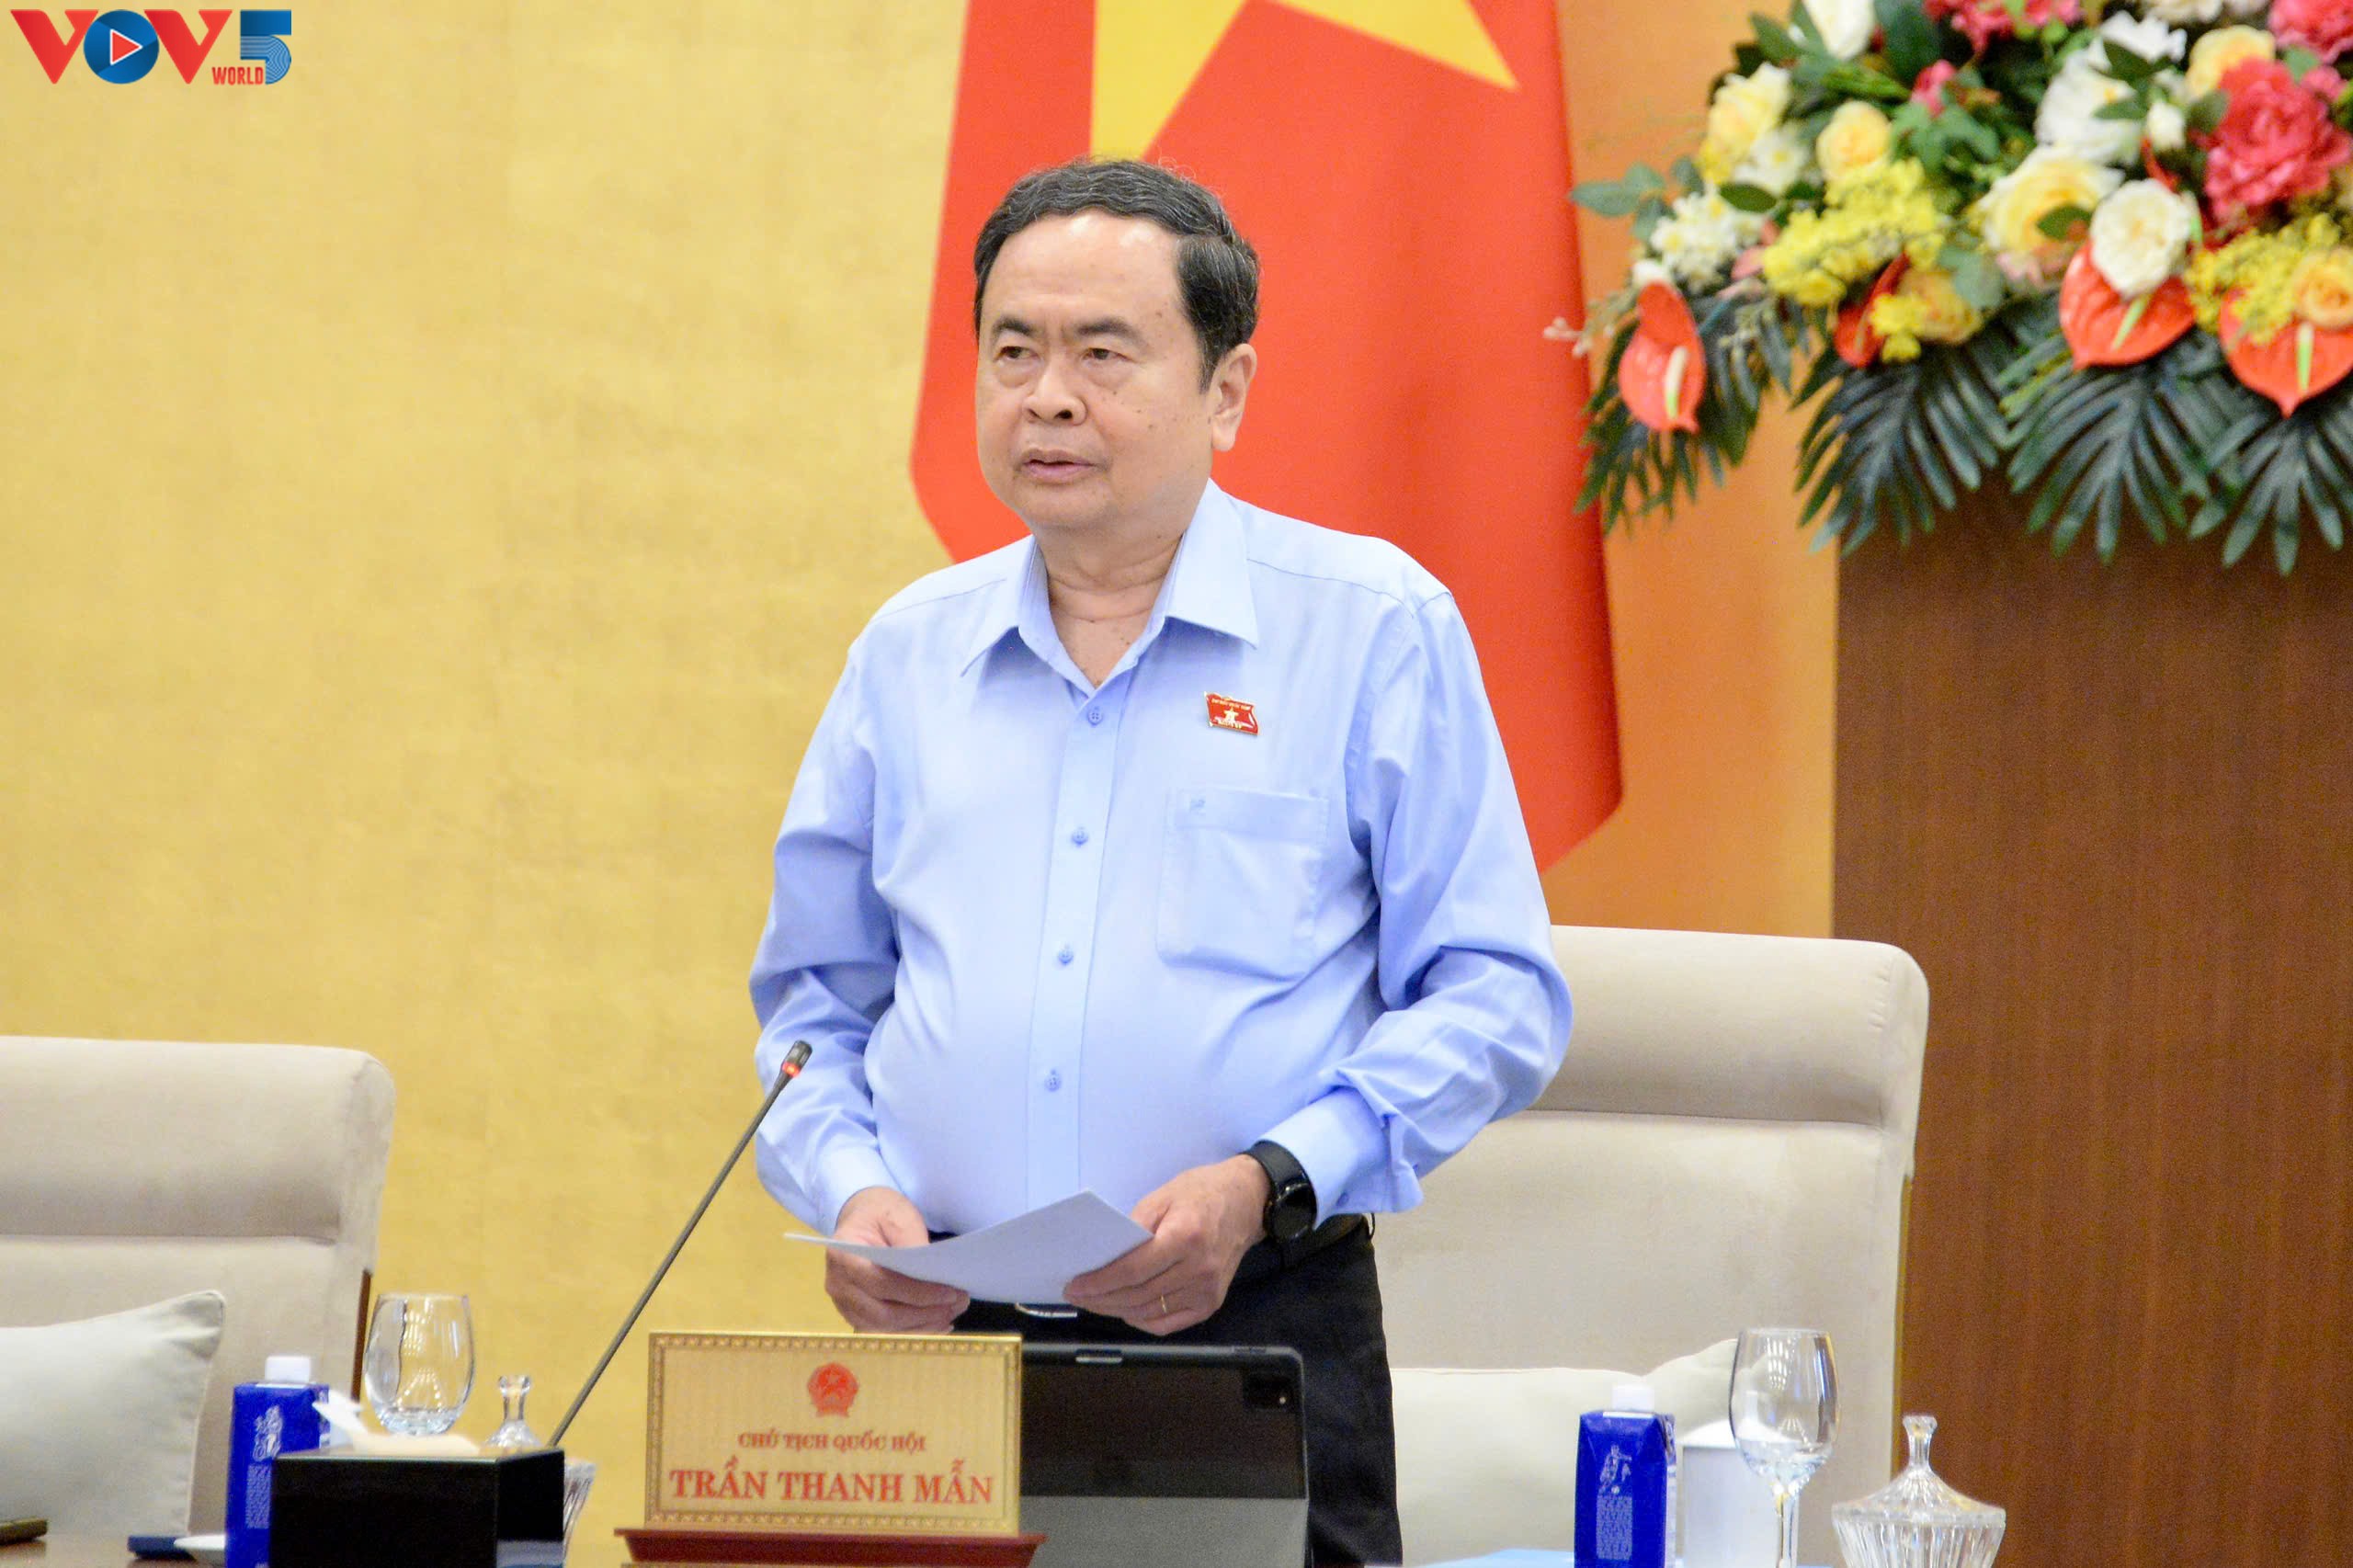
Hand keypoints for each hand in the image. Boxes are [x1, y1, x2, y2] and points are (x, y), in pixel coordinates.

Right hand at [825, 1186, 969, 1333]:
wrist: (863, 1218)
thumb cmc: (881, 1214)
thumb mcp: (899, 1216)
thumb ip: (912, 1245)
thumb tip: (933, 1277)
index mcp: (844, 1256)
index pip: (881, 1283)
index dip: (916, 1292)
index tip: (949, 1292)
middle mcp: (838, 1285)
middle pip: (882, 1314)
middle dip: (924, 1314)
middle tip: (958, 1303)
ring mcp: (844, 1305)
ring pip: (884, 1329)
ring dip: (921, 1326)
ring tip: (952, 1313)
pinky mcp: (857, 1316)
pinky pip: (885, 1332)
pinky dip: (913, 1331)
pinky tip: (937, 1323)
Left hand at [1063, 1156, 1268, 1333]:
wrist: (1246, 1202)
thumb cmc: (1201, 1192)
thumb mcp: (1162, 1196)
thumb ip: (1134, 1228)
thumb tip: (1104, 1257)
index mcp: (1186, 1237)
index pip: (1133, 1270)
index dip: (1100, 1282)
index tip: (1074, 1286)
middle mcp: (1199, 1269)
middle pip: (1138, 1295)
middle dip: (1101, 1299)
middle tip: (1076, 1295)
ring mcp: (1207, 1291)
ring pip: (1149, 1312)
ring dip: (1116, 1311)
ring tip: (1094, 1302)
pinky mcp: (1211, 1304)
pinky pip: (1168, 1323)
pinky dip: (1142, 1320)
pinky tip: (1124, 1310)